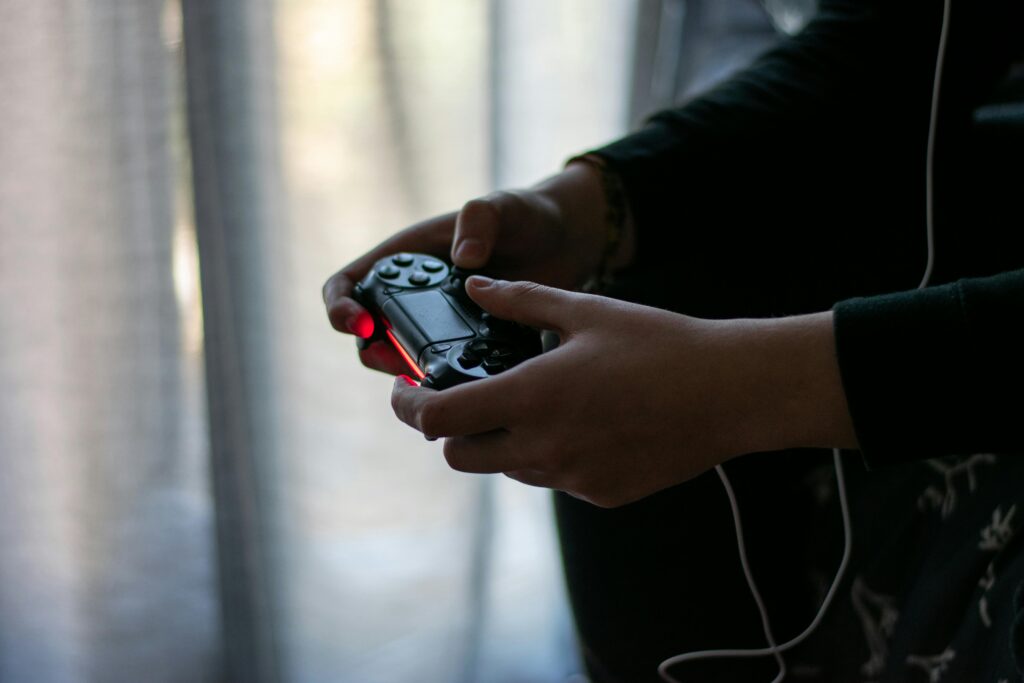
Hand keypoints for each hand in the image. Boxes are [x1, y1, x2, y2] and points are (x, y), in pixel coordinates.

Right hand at [322, 162, 632, 374]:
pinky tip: (470, 394)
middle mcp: (412, 297)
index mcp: (404, 259)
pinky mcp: (465, 351)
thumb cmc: (524, 216)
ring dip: (409, 376)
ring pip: (403, 363)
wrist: (565, 245)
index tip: (361, 324)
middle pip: (369, 336)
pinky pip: (444, 376)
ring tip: (434, 382)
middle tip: (402, 364)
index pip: (347, 284)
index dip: (341, 307)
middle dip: (376, 353)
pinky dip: (448, 387)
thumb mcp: (502, 207)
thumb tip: (463, 260)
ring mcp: (437, 327)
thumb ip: (480, 220)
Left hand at [390, 277, 856, 507]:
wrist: (729, 392)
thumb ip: (521, 301)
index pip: (438, 418)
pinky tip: (578, 423)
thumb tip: (476, 287)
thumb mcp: (584, 311)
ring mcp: (571, 477)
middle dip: (447, 428)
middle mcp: (542, 447)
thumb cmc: (659, 343)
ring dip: (496, 442)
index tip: (403, 390)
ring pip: (504, 470)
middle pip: (459, 456)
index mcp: (530, 397)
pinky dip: (544, 454)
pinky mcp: (600, 493)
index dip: (408, 406)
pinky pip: (550, 478)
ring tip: (526, 402)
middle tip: (459, 397)